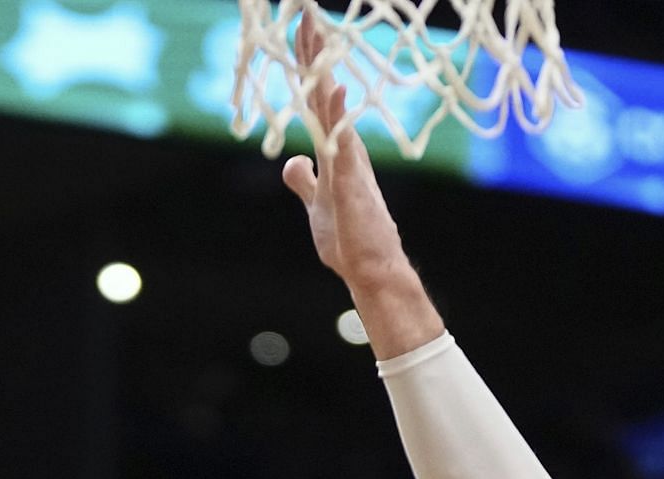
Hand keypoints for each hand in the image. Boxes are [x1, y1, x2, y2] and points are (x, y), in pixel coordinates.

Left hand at [279, 13, 412, 292]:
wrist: (370, 267)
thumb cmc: (347, 238)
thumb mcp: (316, 204)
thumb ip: (305, 181)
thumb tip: (293, 163)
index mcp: (334, 148)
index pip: (316, 97)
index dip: (307, 65)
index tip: (299, 31)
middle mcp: (343, 145)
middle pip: (324, 89)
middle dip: (314, 52)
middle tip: (306, 12)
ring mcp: (349, 159)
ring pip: (332, 105)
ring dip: (323, 69)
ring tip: (317, 33)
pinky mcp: (351, 179)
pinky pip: (343, 140)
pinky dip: (338, 114)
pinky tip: (335, 89)